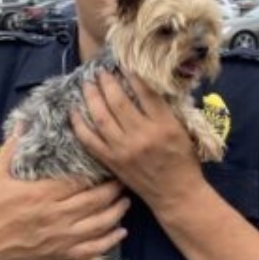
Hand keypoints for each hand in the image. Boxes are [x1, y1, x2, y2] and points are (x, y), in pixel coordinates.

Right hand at [0, 135, 129, 259]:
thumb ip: (10, 149)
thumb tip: (23, 123)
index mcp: (42, 193)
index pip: (79, 180)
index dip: (98, 172)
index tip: (109, 163)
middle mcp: (56, 215)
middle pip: (96, 200)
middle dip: (114, 189)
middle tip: (124, 179)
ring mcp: (62, 236)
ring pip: (99, 223)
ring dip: (117, 211)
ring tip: (126, 201)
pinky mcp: (63, 253)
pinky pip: (93, 248)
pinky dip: (110, 240)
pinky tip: (121, 231)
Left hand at [71, 68, 206, 211]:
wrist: (176, 194)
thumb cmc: (184, 162)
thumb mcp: (183, 132)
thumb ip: (165, 111)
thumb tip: (146, 88)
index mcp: (163, 125)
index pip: (145, 93)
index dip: (132, 76)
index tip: (125, 65)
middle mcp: (142, 135)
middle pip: (119, 101)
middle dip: (107, 82)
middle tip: (101, 72)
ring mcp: (124, 149)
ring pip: (101, 117)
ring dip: (92, 97)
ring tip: (87, 84)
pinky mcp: (112, 161)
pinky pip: (90, 140)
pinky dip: (80, 125)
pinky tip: (74, 111)